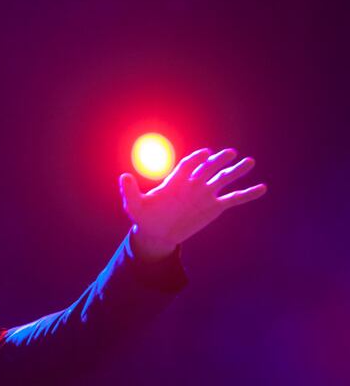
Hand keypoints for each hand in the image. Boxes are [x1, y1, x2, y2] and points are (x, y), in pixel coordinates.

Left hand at [119, 148, 267, 260]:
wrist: (157, 232)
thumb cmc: (145, 216)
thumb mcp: (134, 205)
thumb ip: (130, 191)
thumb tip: (123, 177)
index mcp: (176, 179)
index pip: (188, 165)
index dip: (196, 160)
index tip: (204, 155)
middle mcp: (193, 183)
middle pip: (208, 168)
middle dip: (218, 160)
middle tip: (230, 153)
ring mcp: (205, 193)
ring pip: (223, 179)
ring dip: (236, 171)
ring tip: (250, 162)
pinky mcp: (214, 206)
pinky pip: (233, 198)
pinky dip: (247, 194)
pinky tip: (262, 188)